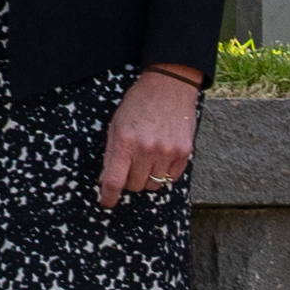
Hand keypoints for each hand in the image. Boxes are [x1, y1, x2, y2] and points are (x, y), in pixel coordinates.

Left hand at [96, 65, 201, 204]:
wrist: (169, 86)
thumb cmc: (138, 104)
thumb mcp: (116, 124)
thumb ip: (110, 154)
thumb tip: (105, 181)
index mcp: (125, 141)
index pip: (114, 180)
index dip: (108, 196)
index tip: (106, 202)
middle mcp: (146, 149)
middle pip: (134, 186)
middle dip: (129, 180)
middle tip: (131, 165)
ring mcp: (167, 152)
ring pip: (153, 184)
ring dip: (147, 177)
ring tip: (147, 158)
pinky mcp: (184, 152)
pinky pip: (171, 178)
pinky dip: (164, 172)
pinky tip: (161, 155)